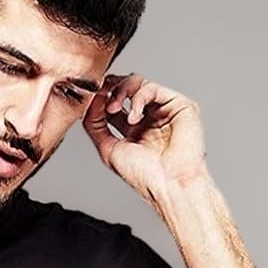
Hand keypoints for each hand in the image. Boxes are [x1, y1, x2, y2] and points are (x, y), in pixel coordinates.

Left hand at [81, 71, 209, 199]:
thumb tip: (88, 104)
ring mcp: (164, 110)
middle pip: (125, 89)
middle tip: (99, 95)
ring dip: (120, 90)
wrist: (169, 184)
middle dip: (109, 89)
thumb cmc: (145, 176)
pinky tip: (134, 117)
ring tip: (114, 108)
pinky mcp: (179, 105)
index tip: (88, 100)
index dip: (99, 100)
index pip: (113, 105)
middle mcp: (149, 118)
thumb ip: (95, 126)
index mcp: (134, 130)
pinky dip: (138, 98)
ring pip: (138, 83)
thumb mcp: (108, 149)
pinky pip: (152, 88)